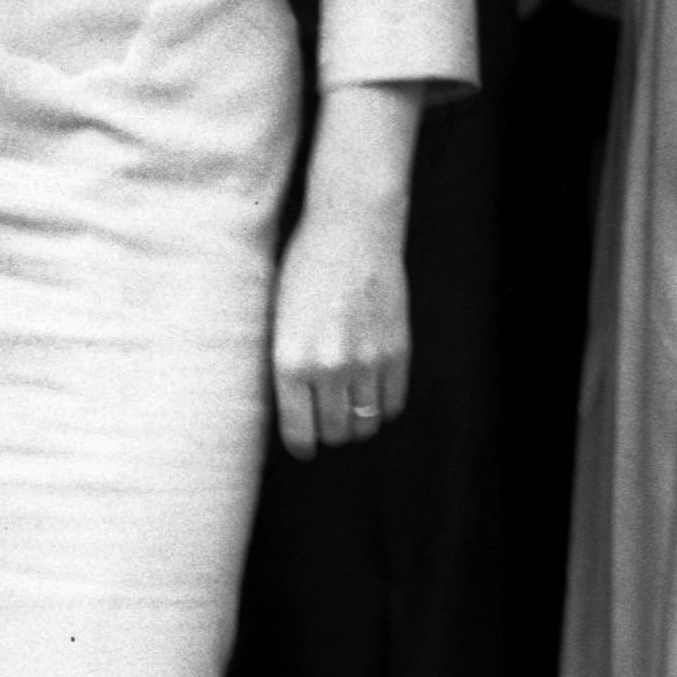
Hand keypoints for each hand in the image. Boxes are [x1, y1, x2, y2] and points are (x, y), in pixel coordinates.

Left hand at [270, 197, 412, 460]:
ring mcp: (367, 361)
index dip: (302, 446)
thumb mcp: (279, 319)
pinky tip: (372, 391)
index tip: (305, 446)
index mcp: (289, 360)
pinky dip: (383, 407)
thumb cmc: (305, 269)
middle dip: (329, 434)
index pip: (299, 433)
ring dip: (356, 423)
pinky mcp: (397, 351)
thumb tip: (295, 412)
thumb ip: (287, 366)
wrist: (352, 230)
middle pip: (335, 433)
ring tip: (349, 408)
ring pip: (365, 425)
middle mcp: (328, 367)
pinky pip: (393, 404)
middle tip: (326, 423)